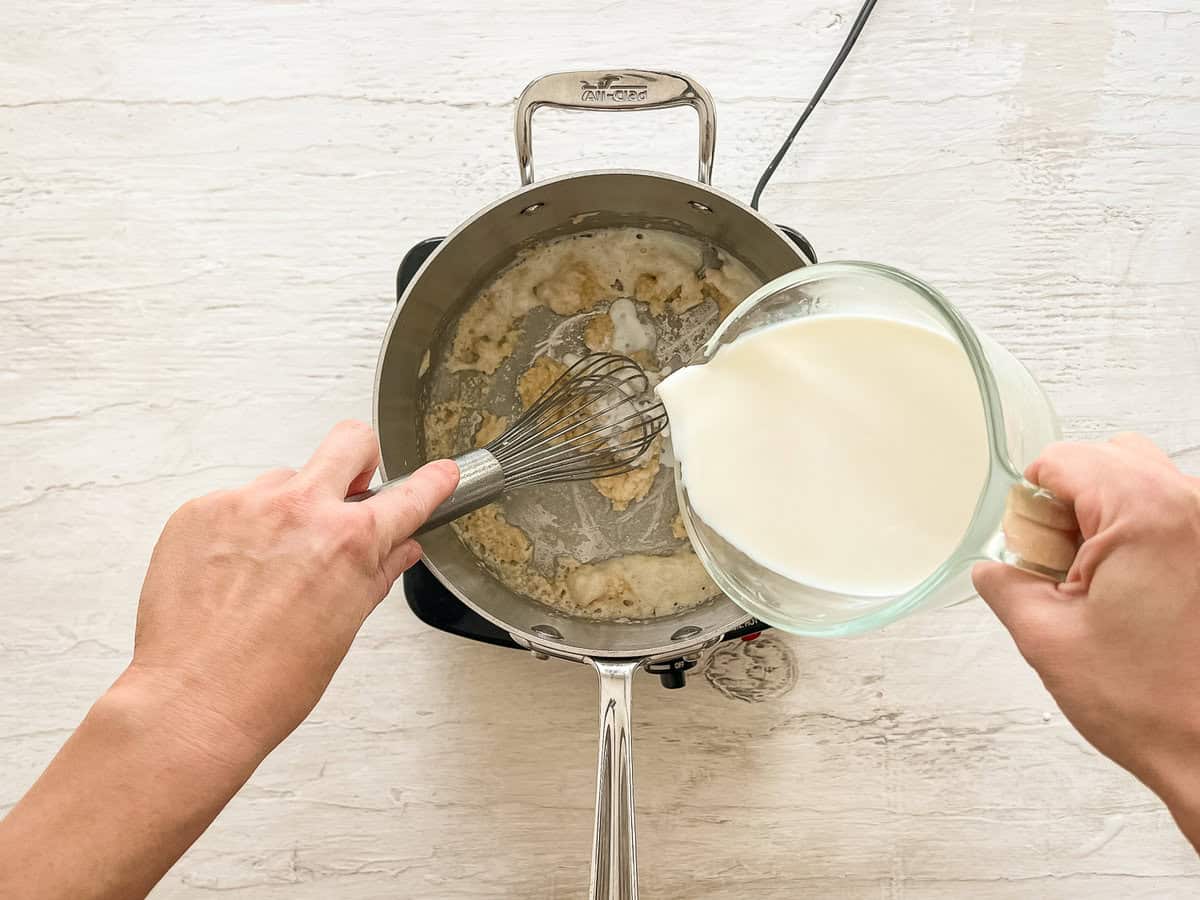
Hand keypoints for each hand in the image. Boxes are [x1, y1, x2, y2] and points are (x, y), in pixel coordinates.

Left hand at [0, 421, 458, 899]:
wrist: (193, 702)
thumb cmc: (268, 683)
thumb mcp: (344, 628)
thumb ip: (375, 575)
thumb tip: (398, 551)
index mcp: (350, 541)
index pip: (411, 494)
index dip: (433, 482)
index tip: (440, 474)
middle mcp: (301, 509)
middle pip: (351, 441)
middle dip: (361, 461)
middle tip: (351, 492)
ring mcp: (247, 504)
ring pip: (285, 478)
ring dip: (289, 508)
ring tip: (269, 565)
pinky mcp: (200, 510)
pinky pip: (235, 501)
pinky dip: (240, 528)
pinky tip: (233, 573)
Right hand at [974, 434, 1199, 847]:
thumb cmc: (1153, 704)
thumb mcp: (1046, 637)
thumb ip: (1005, 584)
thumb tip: (992, 566)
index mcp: (1146, 513)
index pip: (1064, 460)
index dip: (1030, 504)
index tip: (1031, 553)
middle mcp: (1191, 508)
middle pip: (1108, 459)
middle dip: (1071, 504)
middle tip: (1063, 569)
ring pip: (1144, 484)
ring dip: (1107, 520)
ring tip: (1100, 587)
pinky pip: (1173, 518)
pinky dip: (1142, 541)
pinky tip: (1135, 598)